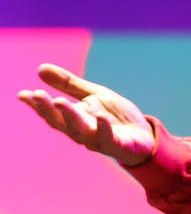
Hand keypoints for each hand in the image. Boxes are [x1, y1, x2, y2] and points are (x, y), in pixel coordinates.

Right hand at [17, 64, 155, 166]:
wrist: (144, 136)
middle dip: (47, 109)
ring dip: (70, 116)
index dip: (37, 105)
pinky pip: (108, 138)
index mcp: (74, 119)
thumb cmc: (115, 117)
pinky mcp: (117, 145)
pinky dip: (103, 127)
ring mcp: (98, 139)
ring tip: (59, 101)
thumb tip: (40, 68)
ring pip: (80, 130)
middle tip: (37, 95)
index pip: (51, 113)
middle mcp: (82, 132)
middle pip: (61, 122)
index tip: (23, 94)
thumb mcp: (93, 95)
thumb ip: (69, 84)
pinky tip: (100, 115)